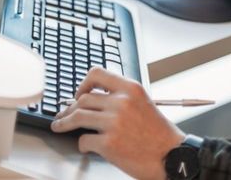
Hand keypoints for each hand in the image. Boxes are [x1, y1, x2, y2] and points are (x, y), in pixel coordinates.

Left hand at [52, 67, 184, 179]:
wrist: (171, 156)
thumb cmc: (159, 134)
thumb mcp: (144, 104)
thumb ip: (122, 98)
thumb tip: (96, 100)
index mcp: (131, 89)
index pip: (97, 74)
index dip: (83, 84)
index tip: (78, 93)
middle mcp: (121, 102)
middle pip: (83, 99)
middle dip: (69, 108)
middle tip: (64, 114)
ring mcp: (114, 123)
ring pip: (77, 116)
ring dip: (64, 122)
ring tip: (59, 126)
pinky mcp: (109, 144)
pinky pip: (84, 140)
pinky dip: (82, 144)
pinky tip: (86, 146)